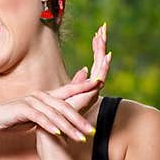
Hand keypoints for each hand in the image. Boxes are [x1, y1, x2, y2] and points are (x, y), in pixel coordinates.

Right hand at [0, 73, 102, 143]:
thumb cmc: (13, 119)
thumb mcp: (34, 116)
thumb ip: (48, 114)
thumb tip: (60, 120)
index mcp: (45, 96)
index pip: (68, 92)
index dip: (83, 88)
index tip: (99, 89)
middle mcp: (40, 96)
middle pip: (65, 107)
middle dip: (79, 120)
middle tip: (91, 132)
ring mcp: (31, 102)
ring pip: (55, 114)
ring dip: (68, 127)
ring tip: (80, 138)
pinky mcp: (23, 110)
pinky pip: (40, 118)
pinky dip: (50, 126)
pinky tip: (59, 134)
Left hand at [38, 22, 111, 144]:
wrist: (53, 133)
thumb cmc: (54, 118)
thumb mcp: (61, 95)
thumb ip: (75, 83)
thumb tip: (84, 70)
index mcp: (86, 87)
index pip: (94, 63)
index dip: (96, 48)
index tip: (96, 33)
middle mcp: (91, 89)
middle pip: (99, 61)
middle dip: (101, 44)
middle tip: (103, 27)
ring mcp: (92, 92)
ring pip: (101, 66)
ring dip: (102, 49)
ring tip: (102, 33)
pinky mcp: (90, 97)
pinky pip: (100, 77)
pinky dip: (103, 66)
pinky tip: (106, 54)